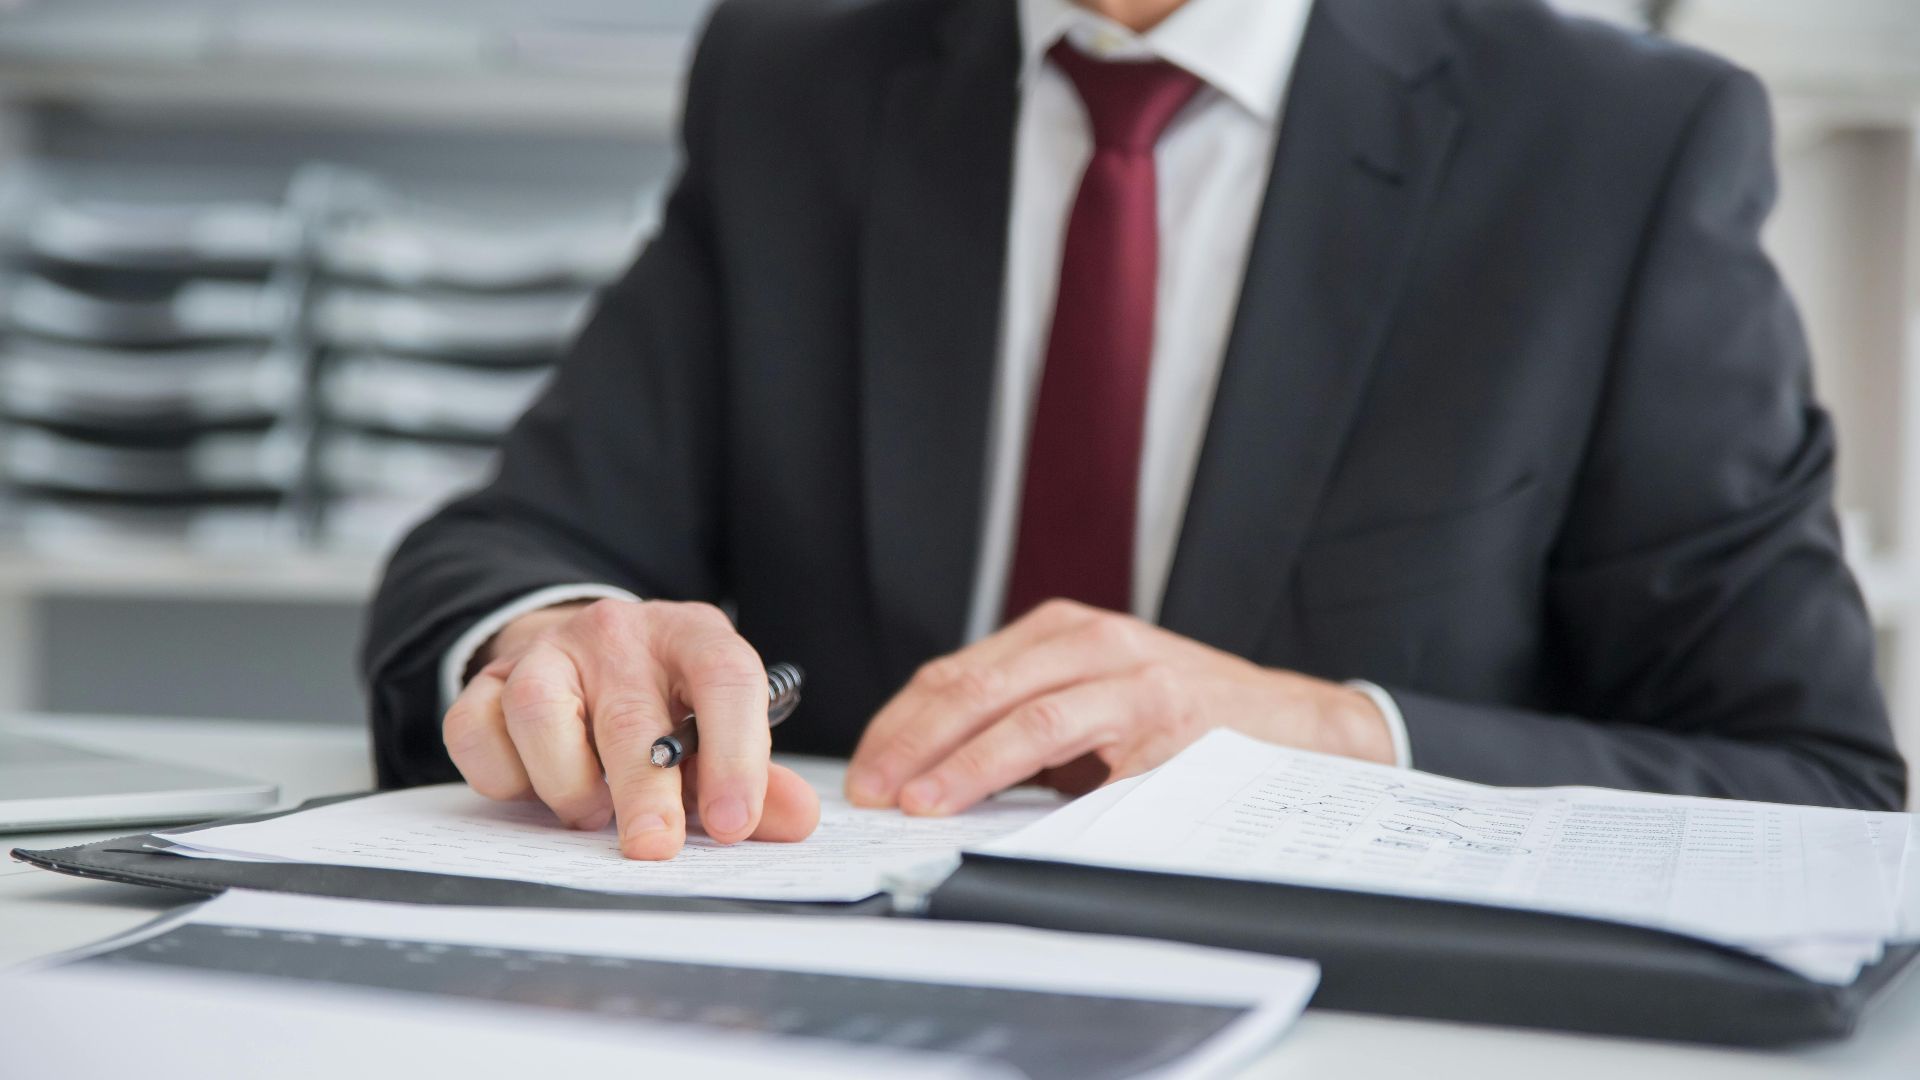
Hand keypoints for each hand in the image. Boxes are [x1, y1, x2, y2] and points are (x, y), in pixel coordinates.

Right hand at [441, 598, 820, 858]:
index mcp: (692, 637)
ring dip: (567, 782)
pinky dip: (504, 776)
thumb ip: (754, 778)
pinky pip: (476, 732)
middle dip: (644, 793)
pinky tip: (534, 788)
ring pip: (539, 713)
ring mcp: (546, 653)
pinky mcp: (485, 681)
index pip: (726, 679)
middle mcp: (618, 635)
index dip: (737, 754)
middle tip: (655, 847)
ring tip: (592, 812)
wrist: (577, 654)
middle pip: (630, 715)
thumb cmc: (658, 702)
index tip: (735, 822)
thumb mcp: (715, 727)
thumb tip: (798, 819)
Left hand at [845, 599, 1392, 814]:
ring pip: (1023, 714)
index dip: (899, 723)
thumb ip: (1026, 725)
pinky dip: (1031, 779)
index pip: (955, 674)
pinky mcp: (1165, 720)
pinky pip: (1085, 752)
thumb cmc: (1186, 721)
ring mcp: (1130, 676)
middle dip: (909, 743)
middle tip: (870, 790)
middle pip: (973, 686)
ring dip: (960, 763)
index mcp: (1062, 631)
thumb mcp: (1096, 703)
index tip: (864, 769)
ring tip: (917, 802)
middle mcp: (1091, 640)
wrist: (1295, 726)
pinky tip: (1000, 809)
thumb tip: (930, 777)